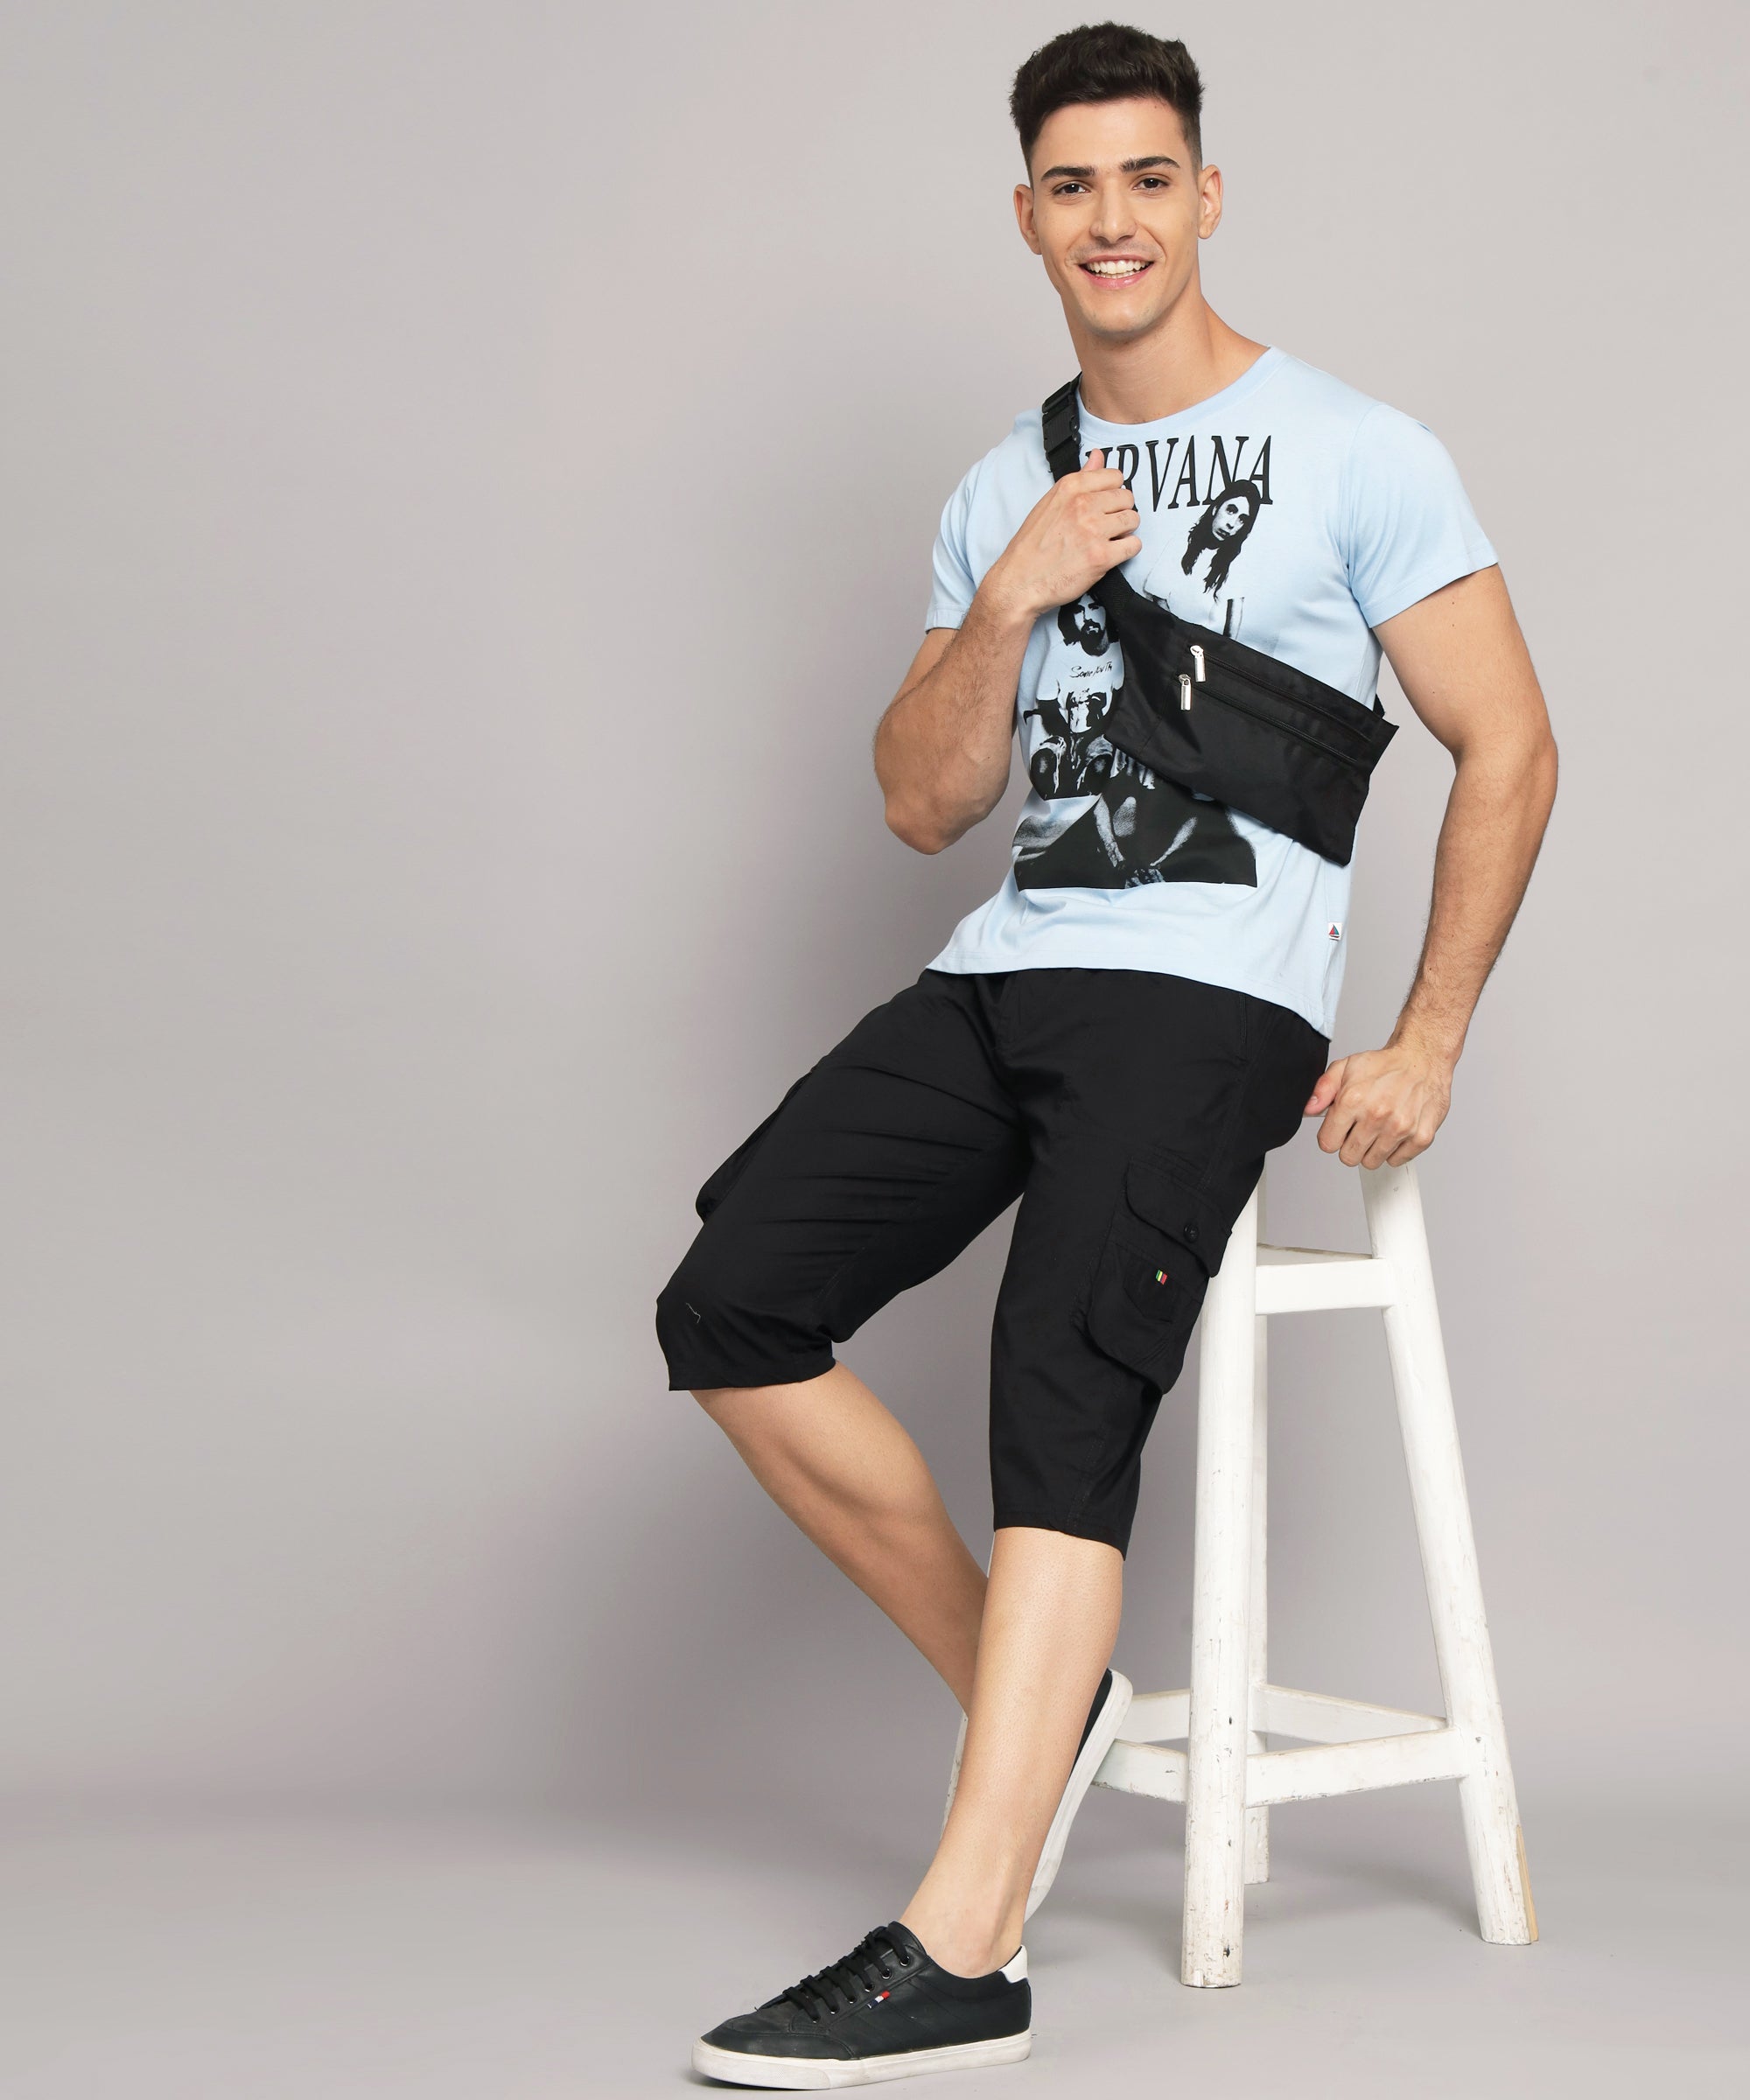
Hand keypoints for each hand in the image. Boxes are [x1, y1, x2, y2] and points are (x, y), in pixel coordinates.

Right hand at [983, 450, 1141, 621]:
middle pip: (1127, 498)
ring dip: (1124, 531)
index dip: (1112, 492)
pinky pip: (1133, 545)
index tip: (1103, 505)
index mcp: (1070, 487)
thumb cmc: (1032, 546)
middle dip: (1119, 512)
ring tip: (1106, 540)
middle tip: (1104, 526)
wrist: (1020, 582)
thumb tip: (1098, 456)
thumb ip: (1079, 479)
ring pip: (1133, 520)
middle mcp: (1083, 505)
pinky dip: (1126, 551)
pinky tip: (1111, 554)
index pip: (1115, 476)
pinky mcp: (1101, 556)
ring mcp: (1093, 531)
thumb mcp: (1050, 503)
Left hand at [1303, 1041, 1453, 1167]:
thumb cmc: (1386, 1065)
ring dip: (1372, 1149)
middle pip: (1348, 1157)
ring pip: (1371, 1162)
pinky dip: (1394, 1150)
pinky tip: (1395, 1131)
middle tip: (1360, 1127)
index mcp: (1353, 1100)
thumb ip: (1323, 1089)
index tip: (1340, 1128)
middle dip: (1350, 1145)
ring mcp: (1400, 1128)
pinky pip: (1396, 1161)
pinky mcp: (1421, 1137)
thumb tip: (1309, 1109)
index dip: (1331, 1136)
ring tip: (1379, 1127)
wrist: (1423, 1059)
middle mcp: (1377, 1116)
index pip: (1328, 1144)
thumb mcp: (1346, 1067)